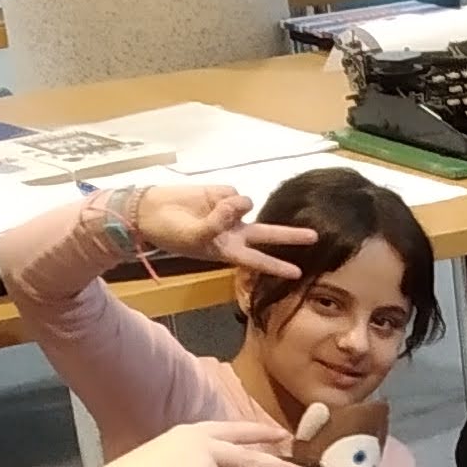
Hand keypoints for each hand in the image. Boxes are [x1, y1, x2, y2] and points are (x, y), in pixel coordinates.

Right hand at [123, 181, 309, 282]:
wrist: (151, 210)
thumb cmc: (171, 233)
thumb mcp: (194, 237)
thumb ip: (218, 224)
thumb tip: (240, 204)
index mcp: (229, 251)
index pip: (258, 260)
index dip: (277, 266)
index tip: (299, 274)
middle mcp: (234, 233)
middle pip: (268, 234)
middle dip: (290, 236)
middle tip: (315, 237)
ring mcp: (230, 212)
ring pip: (245, 205)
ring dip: (230, 207)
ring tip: (207, 212)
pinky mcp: (222, 193)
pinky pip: (231, 192)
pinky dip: (219, 195)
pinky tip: (204, 199)